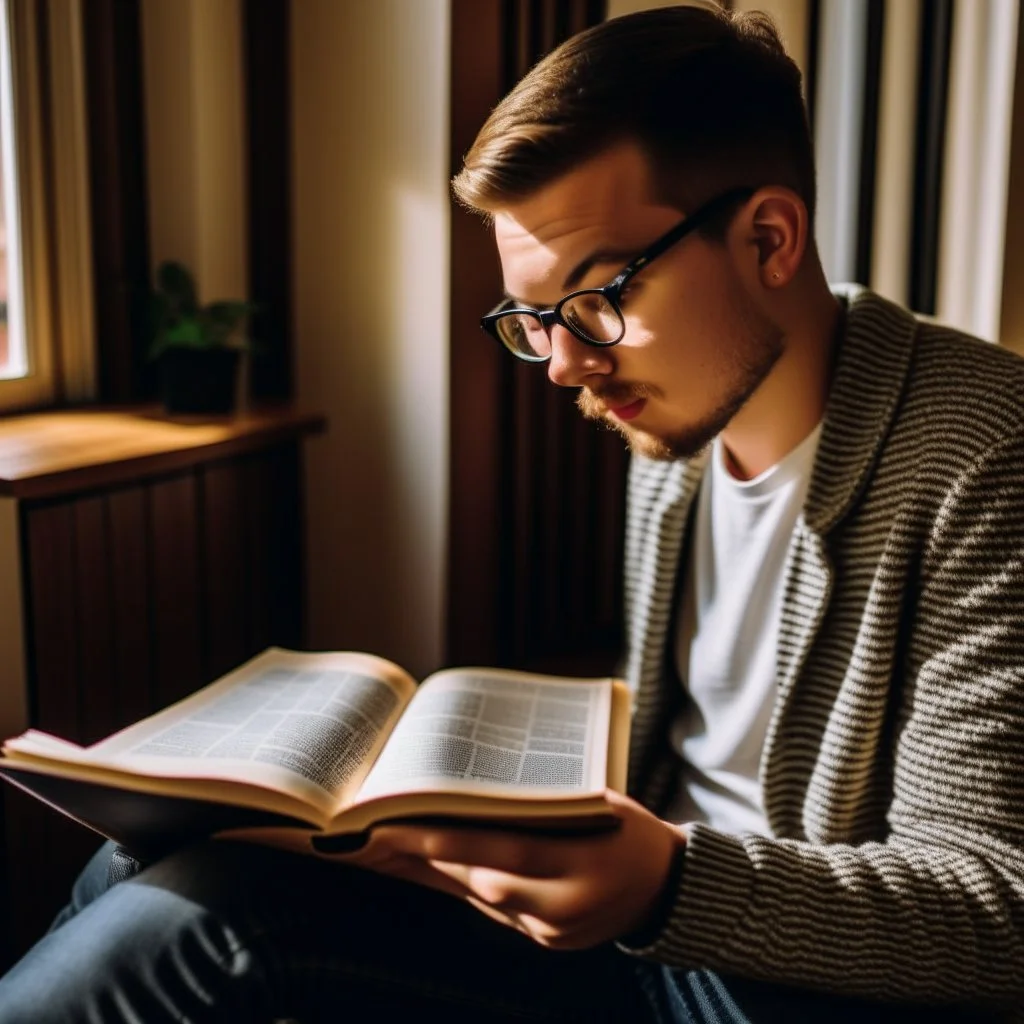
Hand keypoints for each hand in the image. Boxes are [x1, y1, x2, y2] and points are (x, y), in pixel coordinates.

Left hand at [340, 789, 683, 949]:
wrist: (669, 888)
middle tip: (380, 837)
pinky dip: (468, 890)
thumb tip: (471, 797)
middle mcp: (566, 905)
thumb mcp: (596, 804)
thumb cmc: (628, 829)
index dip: (451, 842)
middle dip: (429, 860)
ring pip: (485, 901)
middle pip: (485, 883)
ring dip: (439, 875)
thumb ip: (542, 807)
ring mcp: (556, 932)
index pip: (506, 851)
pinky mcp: (550, 944)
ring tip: (393, 853)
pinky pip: (499, 914)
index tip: (402, 828)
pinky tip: (436, 871)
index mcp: (582, 862)